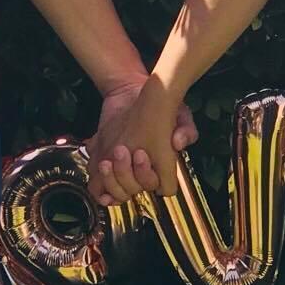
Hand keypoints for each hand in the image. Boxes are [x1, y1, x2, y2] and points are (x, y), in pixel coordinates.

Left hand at [86, 78, 197, 207]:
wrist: (130, 92)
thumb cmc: (159, 106)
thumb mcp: (180, 114)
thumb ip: (187, 130)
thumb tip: (179, 143)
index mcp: (160, 167)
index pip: (160, 188)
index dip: (148, 176)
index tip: (141, 153)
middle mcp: (141, 173)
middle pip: (133, 191)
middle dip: (125, 175)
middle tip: (122, 150)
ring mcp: (121, 171)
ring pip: (116, 193)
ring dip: (110, 180)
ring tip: (106, 162)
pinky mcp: (102, 163)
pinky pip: (98, 187)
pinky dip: (98, 184)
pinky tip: (99, 171)